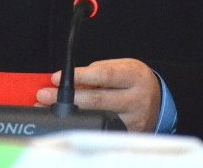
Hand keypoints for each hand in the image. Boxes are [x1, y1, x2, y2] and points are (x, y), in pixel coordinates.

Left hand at [35, 58, 161, 131]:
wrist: (158, 99)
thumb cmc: (132, 80)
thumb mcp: (119, 68)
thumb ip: (96, 73)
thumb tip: (67, 82)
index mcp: (134, 76)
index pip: (104, 75)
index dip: (79, 76)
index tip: (56, 77)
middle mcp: (137, 99)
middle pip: (97, 100)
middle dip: (66, 98)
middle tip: (44, 94)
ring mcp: (134, 120)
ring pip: (97, 117)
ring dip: (70, 113)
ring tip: (48, 107)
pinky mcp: (129, 134)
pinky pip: (101, 129)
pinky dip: (82, 125)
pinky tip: (68, 121)